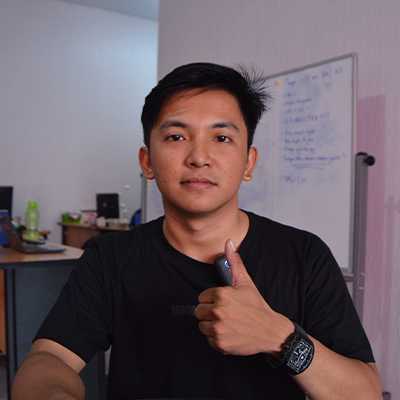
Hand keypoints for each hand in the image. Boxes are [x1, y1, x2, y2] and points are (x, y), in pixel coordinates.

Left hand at [194, 239, 293, 355]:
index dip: (212, 300)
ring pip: (202, 326)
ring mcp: (218, 329)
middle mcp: (218, 311)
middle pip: (199, 312)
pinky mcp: (220, 344)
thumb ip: (234, 262)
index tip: (224, 302)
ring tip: (228, 323)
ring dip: (212, 326)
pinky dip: (217, 339)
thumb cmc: (257, 306)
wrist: (271, 331)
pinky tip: (230, 333)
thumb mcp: (245, 283)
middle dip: (209, 312)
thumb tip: (229, 242)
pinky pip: (209, 340)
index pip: (202, 297)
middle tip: (225, 314)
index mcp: (221, 295)